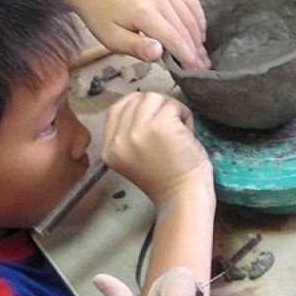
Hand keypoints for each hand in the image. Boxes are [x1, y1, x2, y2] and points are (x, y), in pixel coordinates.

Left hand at [68, 0, 209, 69]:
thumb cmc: (102, 18)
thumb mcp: (112, 39)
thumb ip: (136, 47)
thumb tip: (159, 54)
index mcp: (143, 11)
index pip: (173, 38)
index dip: (186, 56)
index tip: (195, 71)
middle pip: (185, 28)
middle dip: (195, 50)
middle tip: (203, 68)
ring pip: (191, 16)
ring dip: (199, 37)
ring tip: (202, 55)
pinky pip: (191, 1)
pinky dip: (198, 18)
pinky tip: (198, 34)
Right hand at [100, 91, 211, 205]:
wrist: (182, 197)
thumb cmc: (165, 180)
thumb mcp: (133, 158)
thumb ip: (128, 134)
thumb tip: (141, 102)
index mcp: (109, 150)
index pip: (115, 109)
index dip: (136, 106)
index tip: (153, 117)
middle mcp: (118, 140)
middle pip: (135, 99)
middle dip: (156, 108)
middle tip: (170, 129)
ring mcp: (136, 132)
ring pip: (153, 97)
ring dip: (170, 109)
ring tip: (178, 130)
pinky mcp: (159, 126)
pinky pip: (172, 105)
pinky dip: (184, 115)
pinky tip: (187, 134)